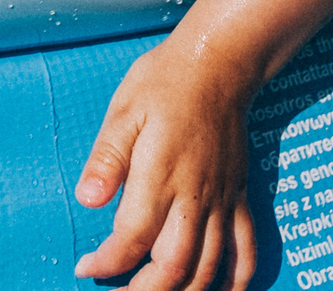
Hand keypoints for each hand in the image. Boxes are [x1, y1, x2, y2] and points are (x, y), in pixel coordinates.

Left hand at [71, 43, 256, 290]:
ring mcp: (222, 198)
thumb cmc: (164, 82)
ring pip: (209, 267)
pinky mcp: (239, 195)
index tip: (86, 267)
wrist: (219, 63)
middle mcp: (195, 195)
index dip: (107, 263)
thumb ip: (107, 159)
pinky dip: (237, 279)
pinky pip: (246, 249)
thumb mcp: (124, 111)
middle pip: (174, 267)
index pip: (132, 239)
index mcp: (161, 175)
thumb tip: (87, 200)